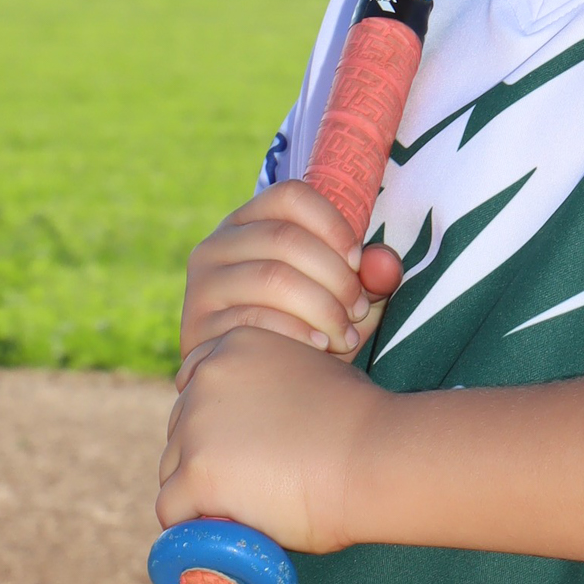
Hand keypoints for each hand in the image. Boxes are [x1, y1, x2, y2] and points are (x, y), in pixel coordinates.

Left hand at [158, 325, 382, 551]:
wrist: (377, 456)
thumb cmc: (361, 424)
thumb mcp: (312, 373)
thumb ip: (273, 384)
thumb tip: (257, 420)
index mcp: (235, 345)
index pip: (195, 386)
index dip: (214, 422)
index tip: (240, 447)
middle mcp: (207, 377)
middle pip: (180, 430)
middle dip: (206, 457)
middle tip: (251, 483)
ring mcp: (197, 426)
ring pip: (173, 471)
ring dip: (202, 492)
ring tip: (250, 506)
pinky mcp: (197, 473)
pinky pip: (173, 510)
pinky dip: (194, 526)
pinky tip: (227, 530)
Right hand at [181, 176, 405, 362]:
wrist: (259, 386)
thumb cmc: (309, 329)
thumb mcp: (344, 298)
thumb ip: (370, 276)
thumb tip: (384, 262)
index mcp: (250, 222)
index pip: (291, 196)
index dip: (333, 224)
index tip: (358, 261)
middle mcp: (218, 244)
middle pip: (285, 238)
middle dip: (335, 276)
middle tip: (357, 311)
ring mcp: (203, 284)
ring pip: (272, 277)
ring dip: (321, 308)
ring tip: (344, 336)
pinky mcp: (198, 325)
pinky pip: (253, 319)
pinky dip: (297, 333)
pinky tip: (319, 349)